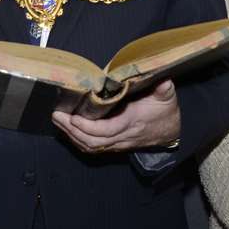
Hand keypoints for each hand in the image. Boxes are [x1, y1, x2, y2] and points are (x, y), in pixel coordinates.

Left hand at [53, 79, 179, 152]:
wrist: (172, 132)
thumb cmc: (166, 112)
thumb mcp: (167, 97)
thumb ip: (164, 89)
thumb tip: (164, 80)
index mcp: (132, 122)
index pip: (108, 130)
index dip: (89, 127)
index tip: (74, 117)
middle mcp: (122, 136)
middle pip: (93, 140)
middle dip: (72, 129)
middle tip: (56, 115)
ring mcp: (117, 143)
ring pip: (90, 146)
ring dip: (71, 135)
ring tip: (57, 121)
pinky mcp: (114, 146)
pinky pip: (93, 147)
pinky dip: (77, 140)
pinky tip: (67, 130)